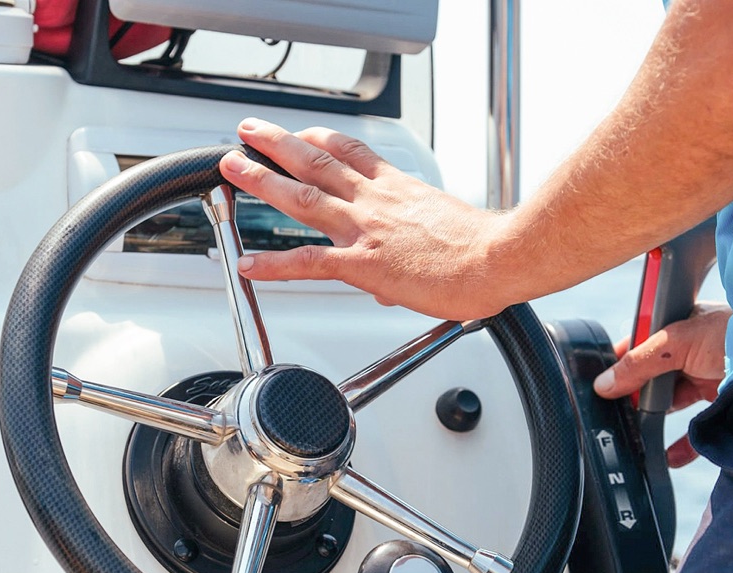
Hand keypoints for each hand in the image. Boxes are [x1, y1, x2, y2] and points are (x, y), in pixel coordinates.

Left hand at [220, 118, 514, 320]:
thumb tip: (391, 280)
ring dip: (263, 179)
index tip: (302, 133)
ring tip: (233, 166)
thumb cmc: (483, 246)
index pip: (351, 153)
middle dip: (277, 145)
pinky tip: (249, 264)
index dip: (320, 140)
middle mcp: (376, 201)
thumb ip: (411, 248)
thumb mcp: (444, 231)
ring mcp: (366, 229)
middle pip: (316, 162)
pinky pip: (309, 261)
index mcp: (398, 189)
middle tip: (249, 133)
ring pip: (303, 197)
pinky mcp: (364, 263)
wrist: (499, 257)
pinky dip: (275, 264)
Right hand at [593, 302, 730, 466]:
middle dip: (635, 396)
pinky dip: (682, 447)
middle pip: (653, 378)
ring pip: (672, 405)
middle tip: (613, 412)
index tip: (598, 381)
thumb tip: (603, 383)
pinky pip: (697, 433)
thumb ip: (638, 363)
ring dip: (654, 420)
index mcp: (681, 329)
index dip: (620, 361)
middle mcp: (694, 354)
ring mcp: (709, 380)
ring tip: (634, 435)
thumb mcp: (678, 341)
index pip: (640, 343)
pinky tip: (668, 457)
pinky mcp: (724, 407)